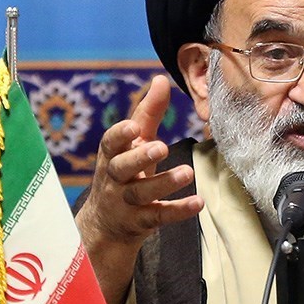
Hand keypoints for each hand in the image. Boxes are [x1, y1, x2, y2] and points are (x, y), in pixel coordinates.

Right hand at [77, 74, 203, 246]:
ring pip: (141, 192)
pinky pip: (159, 216)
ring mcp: (125, 203)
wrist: (105, 225)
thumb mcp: (133, 144)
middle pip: (122, 167)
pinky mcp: (140, 222)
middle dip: (139, 157)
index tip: (134, 127)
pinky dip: (178, 210)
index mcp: (112, 155)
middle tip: (161, 147)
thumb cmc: (124, 173)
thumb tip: (160, 78)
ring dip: (164, 182)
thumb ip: (147, 113)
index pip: (110, 143)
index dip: (120, 135)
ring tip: (187, 172)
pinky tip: (198, 203)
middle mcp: (115, 179)